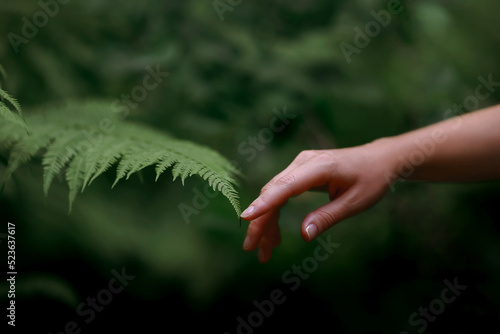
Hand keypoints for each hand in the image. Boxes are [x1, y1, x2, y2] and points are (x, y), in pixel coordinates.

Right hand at [240, 142, 393, 262]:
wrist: (378, 159)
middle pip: (273, 192)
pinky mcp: (300, 171)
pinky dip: (275, 213)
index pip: (285, 186)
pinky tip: (275, 234)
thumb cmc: (371, 179)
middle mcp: (304, 162)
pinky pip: (281, 192)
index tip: (246, 218)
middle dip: (260, 221)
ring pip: (273, 194)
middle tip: (253, 249)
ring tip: (264, 250)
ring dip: (266, 221)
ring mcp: (300, 165)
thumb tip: (304, 235)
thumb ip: (328, 217)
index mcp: (320, 166)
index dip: (264, 203)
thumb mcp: (355, 202)